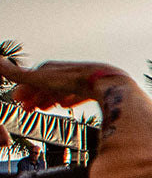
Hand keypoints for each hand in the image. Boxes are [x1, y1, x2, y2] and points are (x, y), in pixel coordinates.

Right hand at [0, 59, 130, 111]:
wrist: (108, 83)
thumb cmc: (73, 81)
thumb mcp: (41, 79)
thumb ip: (19, 75)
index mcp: (52, 68)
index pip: (33, 77)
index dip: (24, 89)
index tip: (18, 101)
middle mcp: (66, 71)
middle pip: (47, 84)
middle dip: (35, 96)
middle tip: (28, 109)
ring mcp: (81, 78)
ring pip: (62, 88)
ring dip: (50, 98)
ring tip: (44, 109)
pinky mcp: (95, 88)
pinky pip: (79, 93)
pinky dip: (69, 99)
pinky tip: (67, 106)